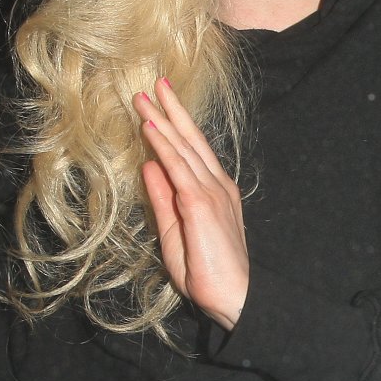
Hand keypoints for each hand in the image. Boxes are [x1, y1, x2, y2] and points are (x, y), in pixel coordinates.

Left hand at [138, 77, 248, 330]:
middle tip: (155, 84)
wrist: (236, 297)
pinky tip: (151, 128)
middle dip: (171, 111)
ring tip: (144, 98)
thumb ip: (163, 200)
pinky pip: (178, 168)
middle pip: (190, 140)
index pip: (191, 152)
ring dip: (162, 120)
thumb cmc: (208, 273)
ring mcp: (211, 192)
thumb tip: (148, 167)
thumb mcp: (175, 234)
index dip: (175, 125)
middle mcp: (216, 186)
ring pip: (183, 148)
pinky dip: (164, 145)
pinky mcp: (201, 204)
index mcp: (213, 193)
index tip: (159, 105)